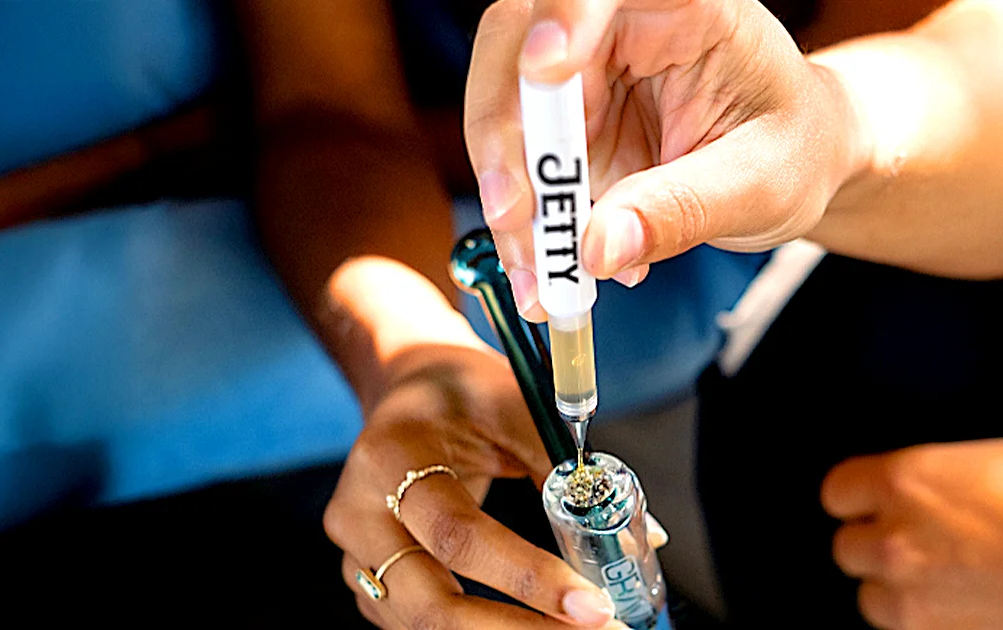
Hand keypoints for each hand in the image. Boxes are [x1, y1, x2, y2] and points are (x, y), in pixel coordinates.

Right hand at [324, 343, 628, 628]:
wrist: (406, 387)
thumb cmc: (461, 391)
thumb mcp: (514, 405)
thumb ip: (568, 470)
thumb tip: (645, 540)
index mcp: (389, 458)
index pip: (457, 535)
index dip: (527, 577)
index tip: (592, 604)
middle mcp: (358, 514)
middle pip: (431, 605)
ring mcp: (357, 555)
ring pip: (424, 626)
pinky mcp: (371, 580)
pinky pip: (422, 625)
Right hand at [465, 0, 863, 319]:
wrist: (793, 161)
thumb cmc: (792, 148)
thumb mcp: (758, 185)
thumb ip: (683, 210)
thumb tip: (599, 247)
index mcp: (683, 7)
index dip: (563, 17)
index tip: (547, 68)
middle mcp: (617, 26)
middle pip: (518, 48)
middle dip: (506, 136)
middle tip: (517, 216)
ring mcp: (582, 75)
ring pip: (502, 113)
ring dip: (508, 196)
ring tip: (543, 275)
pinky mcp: (563, 121)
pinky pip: (516, 164)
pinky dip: (524, 221)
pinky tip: (556, 271)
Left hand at [821, 437, 1002, 629]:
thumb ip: (948, 474)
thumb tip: (936, 487)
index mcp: (907, 480)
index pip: (838, 491)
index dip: (859, 496)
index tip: (870, 500)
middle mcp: (898, 540)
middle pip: (848, 549)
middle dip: (874, 544)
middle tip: (911, 542)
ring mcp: (920, 600)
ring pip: (872, 601)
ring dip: (894, 591)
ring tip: (935, 583)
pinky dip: (928, 624)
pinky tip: (964, 610)